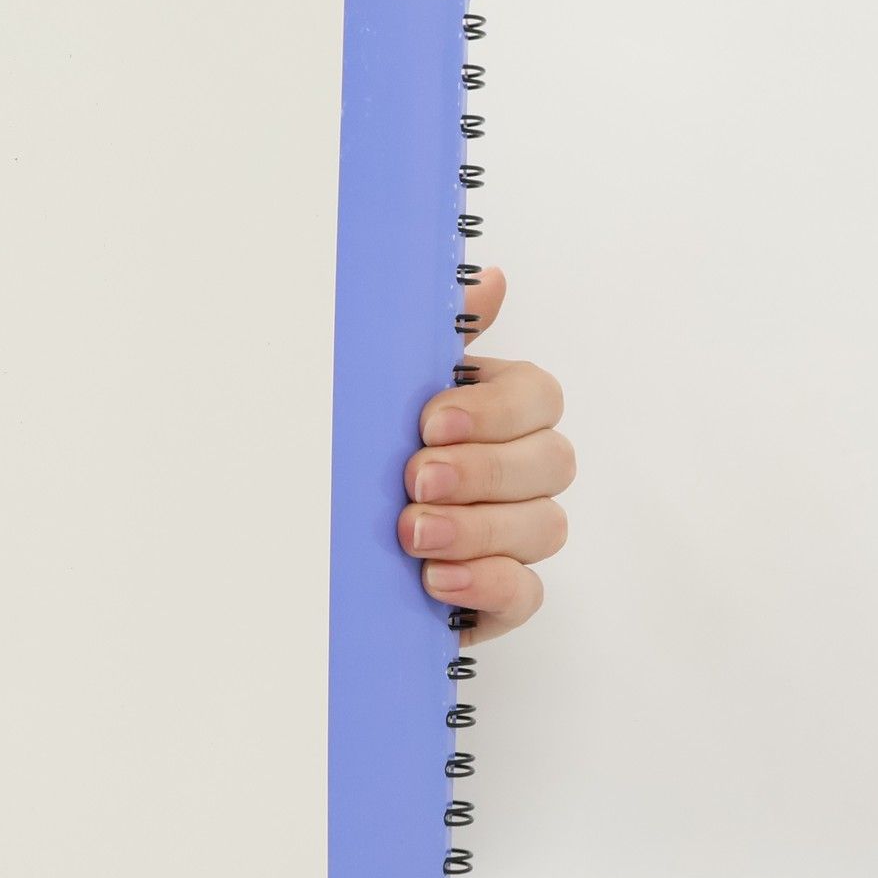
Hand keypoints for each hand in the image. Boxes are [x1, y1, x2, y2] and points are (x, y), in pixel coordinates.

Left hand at [396, 268, 572, 641]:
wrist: (326, 544)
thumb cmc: (370, 453)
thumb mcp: (390, 391)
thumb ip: (442, 340)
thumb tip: (488, 282)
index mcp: (503, 412)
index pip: (539, 398)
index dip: (493, 410)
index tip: (429, 422)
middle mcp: (523, 472)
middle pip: (551, 463)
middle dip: (482, 472)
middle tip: (416, 480)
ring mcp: (519, 536)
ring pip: (545, 527)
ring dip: (478, 530)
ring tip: (413, 535)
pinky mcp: (503, 595)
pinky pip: (527, 594)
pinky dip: (486, 585)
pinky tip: (437, 580)